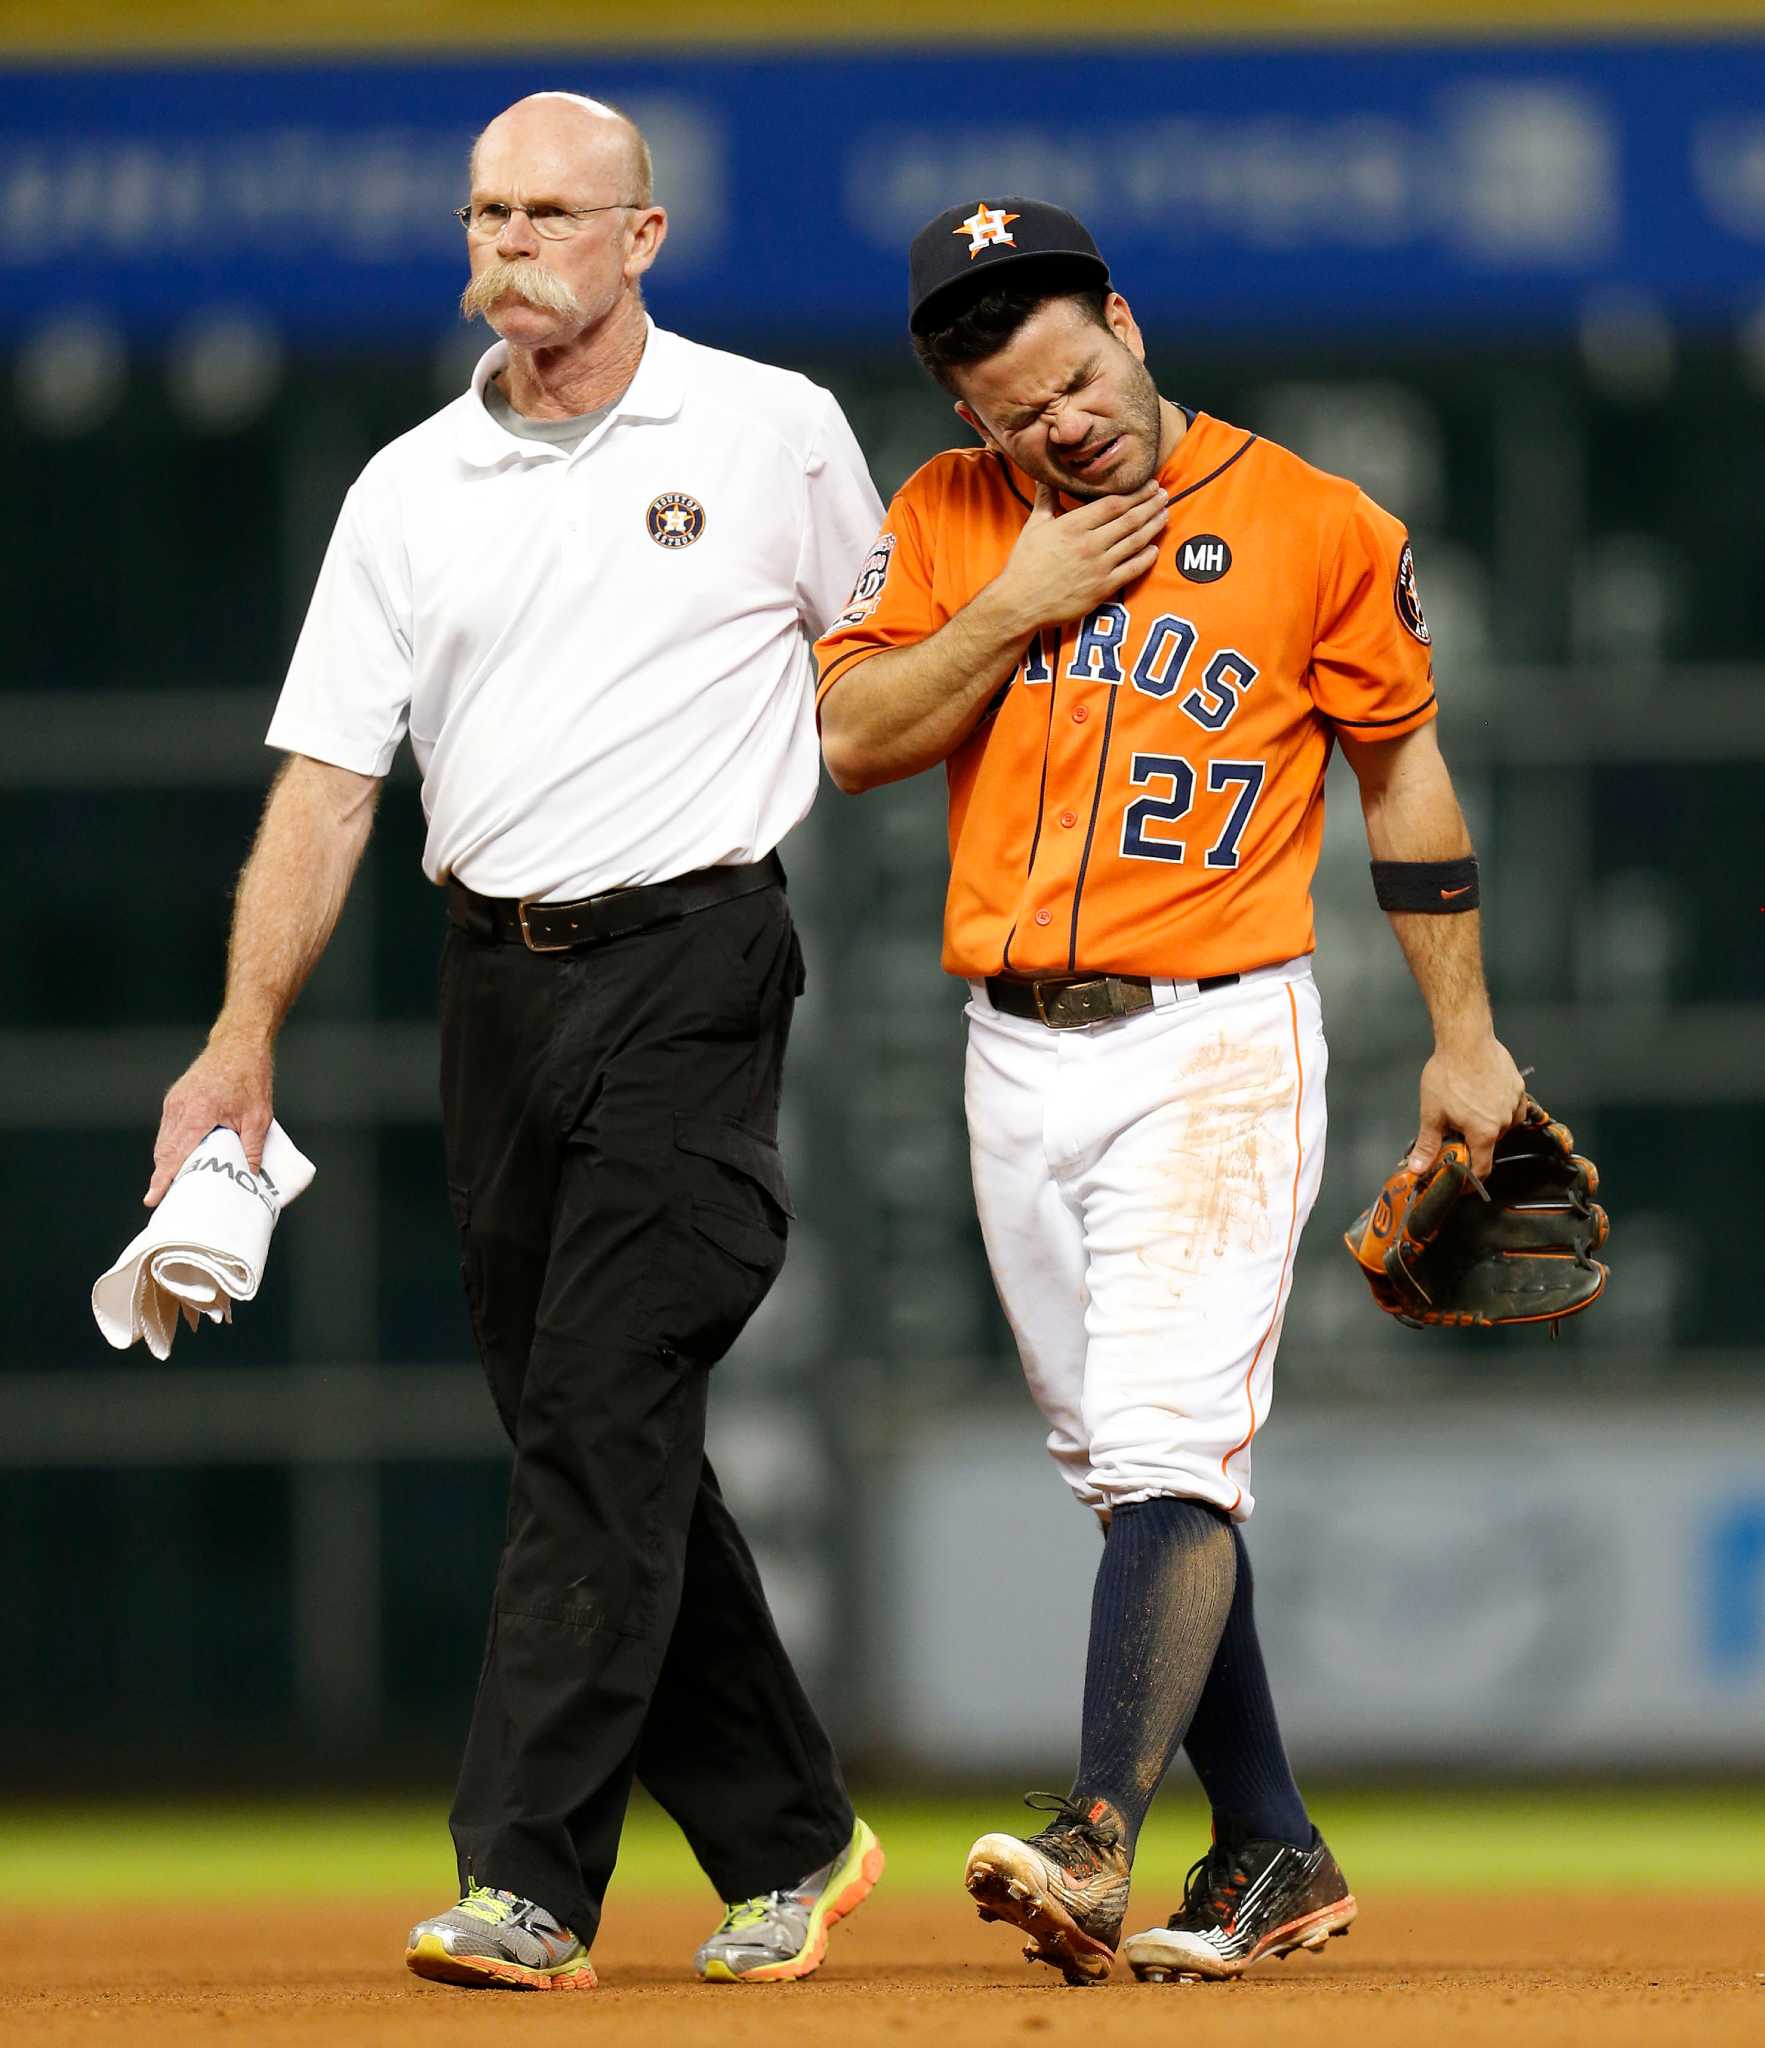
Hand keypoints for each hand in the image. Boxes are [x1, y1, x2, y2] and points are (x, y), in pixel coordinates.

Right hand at [145, 1029, 274, 1205]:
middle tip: (170, 1199)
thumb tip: (250, 1177)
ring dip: (168, 1162)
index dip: (163, 1179)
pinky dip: (172, 1146)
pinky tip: (183, 1158)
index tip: (153, 1198)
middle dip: (164, 1176)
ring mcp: (174, 1102)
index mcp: (198, 1113)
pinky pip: (168, 1129)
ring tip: (176, 1184)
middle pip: (165, 1152)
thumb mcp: (259, 1118)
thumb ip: (252, 1149)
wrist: (239, 1044)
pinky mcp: (174, 1098)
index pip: (175, 1155)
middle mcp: (180, 1108)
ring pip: (164, 1142)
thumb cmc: (251, 1078)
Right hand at [991, 478, 1168, 631]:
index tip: (1150, 484)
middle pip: (1130, 520)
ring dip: (1153, 527)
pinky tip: (1154, 549)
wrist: (1020, 603)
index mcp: (1074, 525)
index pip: (1114, 504)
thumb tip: (1046, 476)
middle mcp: (1091, 544)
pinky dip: (1146, 558)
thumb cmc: (1025, 564)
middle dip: (1150, 505)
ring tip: (1165, 514)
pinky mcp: (1103, 589)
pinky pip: (1132, 570)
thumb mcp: (1034, 526)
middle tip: (1164, 495)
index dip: (1136, 492)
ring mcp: (1099, 567)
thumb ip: (1047, 499)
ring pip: (1135, 542)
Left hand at [1409, 1036, 1527, 1179]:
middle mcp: (1504, 1123)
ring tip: (1468, 1106)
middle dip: (1473, 1141)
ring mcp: (1515, 1105)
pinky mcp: (1519, 1089)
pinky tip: (1483, 1095)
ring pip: (1502, 1125)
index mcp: (1483, 1133)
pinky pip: (1511, 1107)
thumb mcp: (1432, 1113)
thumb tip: (1418, 1168)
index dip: (1471, 1179)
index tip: (1463, 1180)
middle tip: (1456, 1129)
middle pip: (1489, 1144)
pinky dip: (1498, 1107)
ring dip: (1487, 1123)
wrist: (1466, 1040)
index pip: (1482, 1169)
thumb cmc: (1448, 1074)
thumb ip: (1428, 1144)